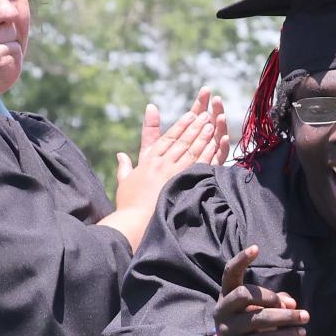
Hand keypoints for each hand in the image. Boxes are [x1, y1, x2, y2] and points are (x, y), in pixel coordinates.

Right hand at [114, 87, 228, 210]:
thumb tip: (120, 155)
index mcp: (149, 160)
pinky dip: (207, 154)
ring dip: (202, 135)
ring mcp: (172, 173)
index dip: (180, 126)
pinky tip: (215, 146)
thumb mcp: (124, 181)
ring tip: (212, 124)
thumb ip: (124, 166)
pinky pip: (197, 165)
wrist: (134, 221)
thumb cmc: (128, 204)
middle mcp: (161, 163)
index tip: (190, 115)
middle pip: (181, 140)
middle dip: (194, 126)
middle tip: (206, 114)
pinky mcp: (180, 184)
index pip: (168, 138)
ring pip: (190, 149)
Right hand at [214, 245, 307, 335]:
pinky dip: (286, 335)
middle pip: (245, 295)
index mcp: (226, 294)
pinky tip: (301, 333)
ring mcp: (229, 329)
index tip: (256, 248)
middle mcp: (223, 310)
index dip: (241, 259)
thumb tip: (292, 304)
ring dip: (286, 317)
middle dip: (270, 297)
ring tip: (306, 317)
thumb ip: (274, 301)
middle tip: (290, 305)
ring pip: (259, 319)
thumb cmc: (248, 325)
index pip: (230, 273)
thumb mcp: (256, 309)